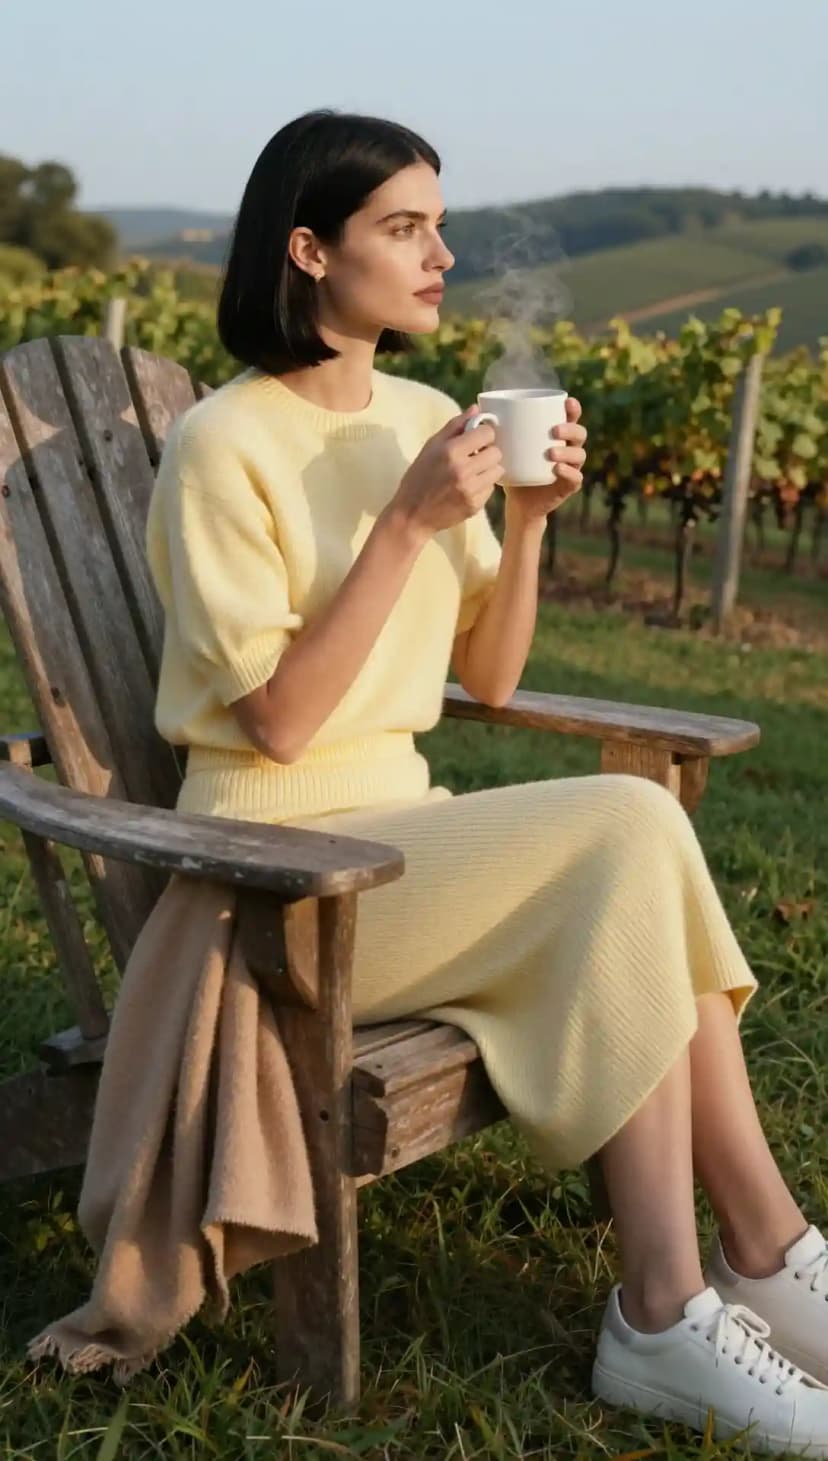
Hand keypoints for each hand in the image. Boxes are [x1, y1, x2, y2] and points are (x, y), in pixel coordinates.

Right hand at [390, 405, 502, 540]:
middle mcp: (463, 470)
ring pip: (498, 470)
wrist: (411, 515)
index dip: (483, 434)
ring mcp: (470, 490)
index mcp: (451, 451)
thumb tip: (476, 409)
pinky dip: (483, 486)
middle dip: (488, 451)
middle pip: (496, 452)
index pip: (487, 433)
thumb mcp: (431, 446)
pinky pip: (491, 489)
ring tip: (474, 471)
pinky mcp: (475, 505)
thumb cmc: (419, 477)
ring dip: (488, 469)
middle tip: (476, 456)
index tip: (477, 438)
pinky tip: (468, 487)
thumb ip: (455, 426)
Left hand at [503, 397, 586, 521]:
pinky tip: (557, 469)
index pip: (571, 417)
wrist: (518, 502)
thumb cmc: (513, 468)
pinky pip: (576, 477)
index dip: (573, 409)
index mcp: (557, 435)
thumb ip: (496, 430)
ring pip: (579, 455)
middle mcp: (568, 448)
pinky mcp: (568, 486)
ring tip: (551, 453)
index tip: (567, 402)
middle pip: (580, 433)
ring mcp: (571, 467)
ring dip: (567, 451)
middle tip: (554, 430)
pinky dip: (568, 472)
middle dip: (571, 428)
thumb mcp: (504, 447)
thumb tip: (476, 409)